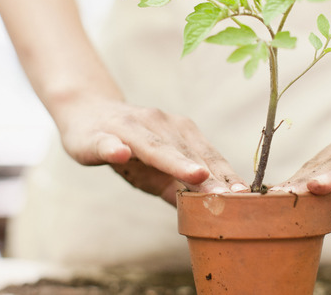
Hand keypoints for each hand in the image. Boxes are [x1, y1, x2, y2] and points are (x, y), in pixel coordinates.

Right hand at [55, 97, 248, 204]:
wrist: (86, 114)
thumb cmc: (128, 147)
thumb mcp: (156, 171)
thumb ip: (179, 189)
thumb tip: (208, 216)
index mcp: (178, 133)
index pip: (206, 156)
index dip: (224, 175)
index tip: (244, 196)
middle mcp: (159, 124)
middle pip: (186, 152)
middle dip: (208, 173)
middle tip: (227, 194)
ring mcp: (130, 127)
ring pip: (154, 146)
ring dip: (175, 160)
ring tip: (196, 175)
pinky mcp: (100, 135)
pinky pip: (108, 142)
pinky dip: (114, 147)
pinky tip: (120, 153)